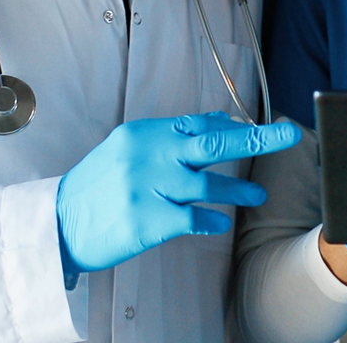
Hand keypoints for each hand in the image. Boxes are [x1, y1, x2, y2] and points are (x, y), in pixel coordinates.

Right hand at [57, 112, 300, 274]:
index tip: (264, 129)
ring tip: (258, 195)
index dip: (232, 128)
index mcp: (142, 134)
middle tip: (288, 136)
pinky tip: (219, 222)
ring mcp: (147, 189)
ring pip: (208, 183)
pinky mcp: (148, 221)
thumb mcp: (127, 150)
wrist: (58, 224)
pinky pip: (194, 218)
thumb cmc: (99, 187)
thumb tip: (219, 121)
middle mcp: (146, 157)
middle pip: (211, 144)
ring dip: (239, 189)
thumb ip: (171, 137)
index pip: (197, 125)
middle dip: (256, 139)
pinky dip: (211, 220)